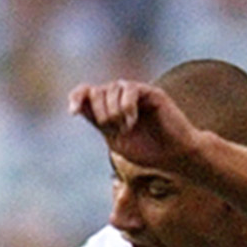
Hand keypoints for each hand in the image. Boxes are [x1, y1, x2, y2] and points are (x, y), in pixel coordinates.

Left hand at [69, 79, 199, 172]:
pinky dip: (126, 106)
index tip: (72, 112)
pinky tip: (132, 121)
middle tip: (116, 129)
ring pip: (111, 89)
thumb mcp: (115, 140)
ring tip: (127, 128)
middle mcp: (121, 97)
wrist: (174, 157)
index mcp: (110, 108)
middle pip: (97, 92)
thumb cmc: (148, 152)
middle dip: (101, 113)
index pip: (86, 92)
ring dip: (114, 113)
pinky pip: (129, 89)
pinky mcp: (151, 92)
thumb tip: (78, 106)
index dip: (77, 97)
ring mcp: (137, 93)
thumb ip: (98, 122)